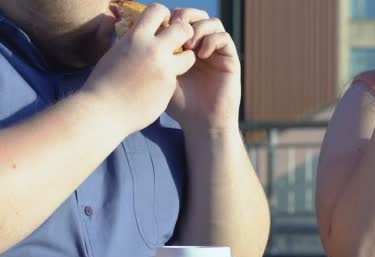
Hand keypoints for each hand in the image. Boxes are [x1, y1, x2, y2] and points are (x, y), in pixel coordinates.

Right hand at [82, 4, 195, 134]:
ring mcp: (164, 70)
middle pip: (184, 29)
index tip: (163, 26)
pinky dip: (171, 81)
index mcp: (136, 37)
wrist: (104, 111)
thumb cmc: (103, 83)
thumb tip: (125, 24)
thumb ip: (129, 40)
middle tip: (179, 44)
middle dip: (184, 34)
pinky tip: (157, 88)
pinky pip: (178, 78)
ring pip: (190, 57)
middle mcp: (153, 50)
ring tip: (173, 67)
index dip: (165, 16)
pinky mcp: (169, 88)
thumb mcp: (114, 52)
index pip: (159, 10)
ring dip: (186, 59)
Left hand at [166, 9, 240, 132]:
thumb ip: (158, 55)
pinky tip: (200, 55)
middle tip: (173, 30)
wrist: (201, 124)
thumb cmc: (180, 104)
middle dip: (184, 17)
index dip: (170, 18)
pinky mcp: (230, 59)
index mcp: (185, 47)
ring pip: (212, 22)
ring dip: (198, 28)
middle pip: (196, 15)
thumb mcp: (163, 76)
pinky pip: (223, 38)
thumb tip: (144, 33)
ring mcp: (217, 52)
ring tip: (188, 46)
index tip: (159, 30)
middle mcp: (202, 46)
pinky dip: (211, 40)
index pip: (180, 19)